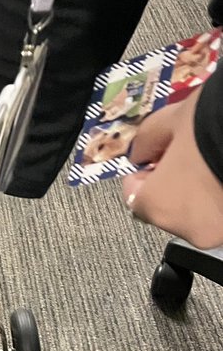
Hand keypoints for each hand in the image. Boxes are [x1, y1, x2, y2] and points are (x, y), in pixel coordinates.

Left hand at [123, 90, 222, 248]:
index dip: (143, 175)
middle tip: (190, 158)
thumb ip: (147, 142)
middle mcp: (191, 229)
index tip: (153, 161)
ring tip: (215, 164)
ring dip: (205, 195)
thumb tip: (142, 153)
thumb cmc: (215, 123)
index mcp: (159, 207)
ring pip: (204, 214)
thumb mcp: (170, 120)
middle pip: (172, 210)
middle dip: (176, 186)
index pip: (135, 198)